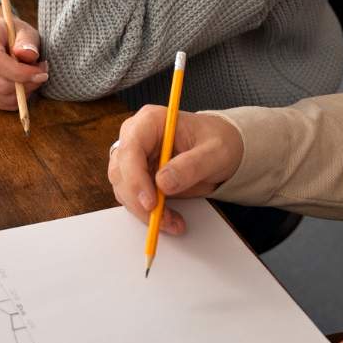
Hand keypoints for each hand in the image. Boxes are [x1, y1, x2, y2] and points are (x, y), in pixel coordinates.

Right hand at [0, 5, 47, 110]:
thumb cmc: (13, 34)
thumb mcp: (25, 30)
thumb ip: (28, 42)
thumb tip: (29, 55)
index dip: (19, 73)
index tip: (41, 74)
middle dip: (26, 85)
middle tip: (41, 75)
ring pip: (0, 97)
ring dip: (22, 93)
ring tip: (31, 78)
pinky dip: (13, 100)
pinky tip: (21, 87)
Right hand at [108, 106, 242, 234]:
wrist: (221, 148)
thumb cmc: (218, 141)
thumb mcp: (214, 152)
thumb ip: (190, 166)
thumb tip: (163, 183)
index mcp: (151, 121)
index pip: (131, 148)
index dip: (135, 177)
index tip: (151, 202)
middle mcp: (137, 136)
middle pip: (121, 171)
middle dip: (139, 200)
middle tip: (162, 218)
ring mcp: (135, 156)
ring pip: (123, 188)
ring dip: (143, 210)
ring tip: (171, 221)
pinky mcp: (137, 174)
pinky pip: (133, 197)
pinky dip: (147, 212)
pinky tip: (168, 218)